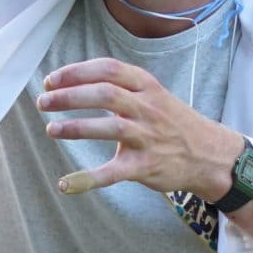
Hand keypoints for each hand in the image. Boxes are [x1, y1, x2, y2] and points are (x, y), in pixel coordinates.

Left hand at [37, 59, 241, 199]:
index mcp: (147, 86)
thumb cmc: (172, 122)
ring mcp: (147, 138)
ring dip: (74, 128)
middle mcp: (147, 108)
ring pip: (108, 127)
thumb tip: (76, 80)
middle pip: (104, 93)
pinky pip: (111, 173)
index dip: (76, 72)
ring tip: (51, 130)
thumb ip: (121, 86)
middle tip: (43, 102)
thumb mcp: (153, 94)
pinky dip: (86, 179)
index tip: (52, 79)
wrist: (209, 154)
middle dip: (68, 96)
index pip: (107, 69)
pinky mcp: (145, 167)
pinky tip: (65, 183)